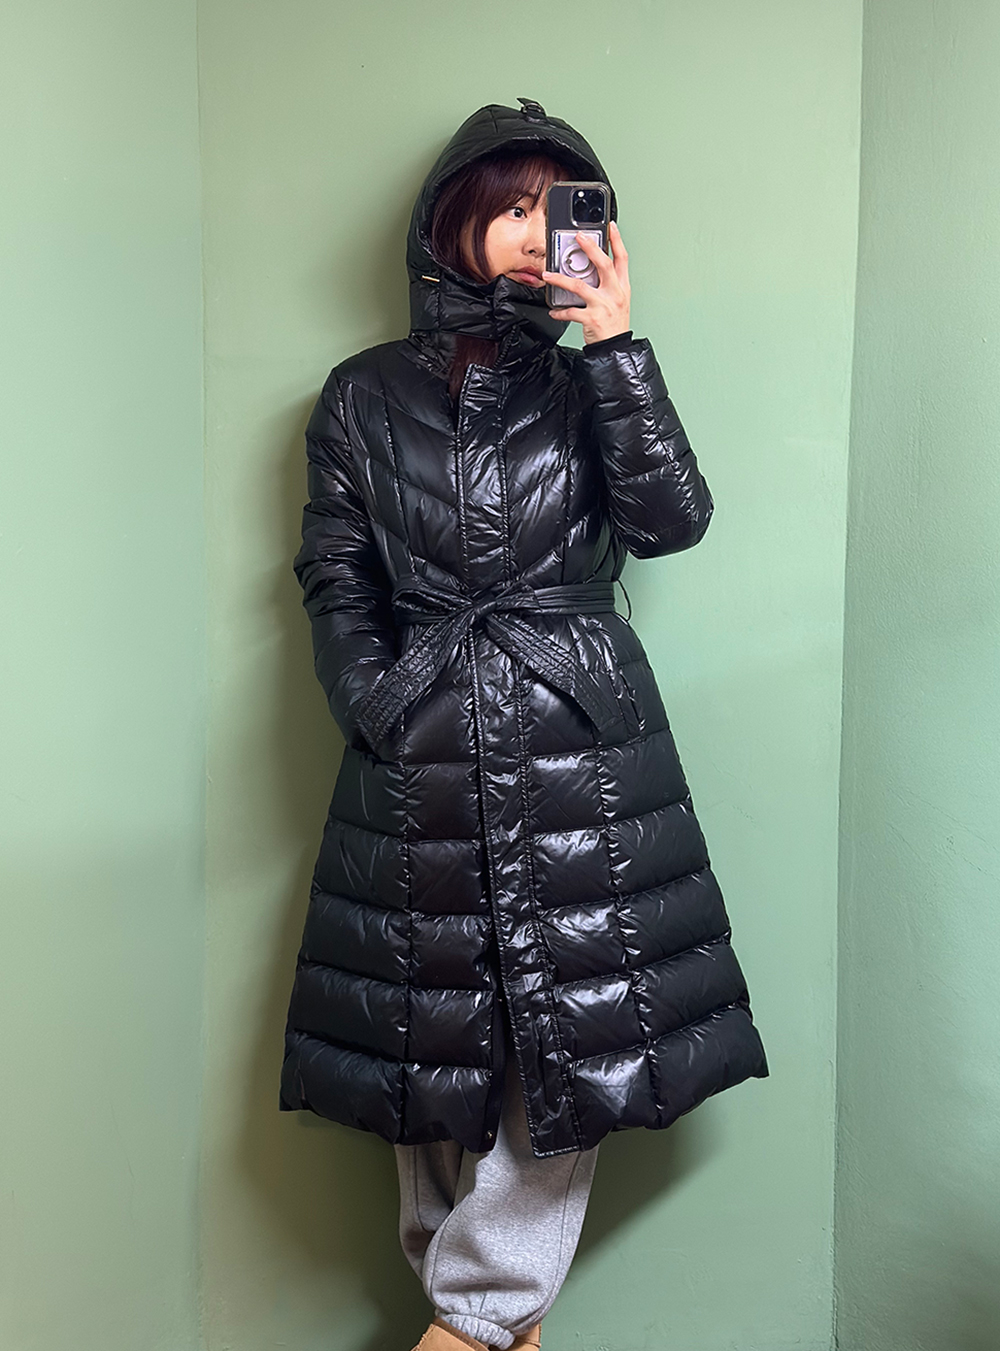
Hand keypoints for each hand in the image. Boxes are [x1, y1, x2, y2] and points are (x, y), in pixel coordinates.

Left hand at [543, 219, 630, 344]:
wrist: (615, 349)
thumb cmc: (615, 325)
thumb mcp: (618, 301)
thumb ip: (607, 285)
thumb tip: (590, 270)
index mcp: (622, 287)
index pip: (622, 259)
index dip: (617, 241)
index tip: (610, 226)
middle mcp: (615, 294)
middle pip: (604, 264)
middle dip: (591, 248)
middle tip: (579, 237)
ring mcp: (603, 305)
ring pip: (579, 286)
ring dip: (560, 279)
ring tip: (548, 276)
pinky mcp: (592, 318)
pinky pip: (571, 311)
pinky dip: (559, 311)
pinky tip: (553, 311)